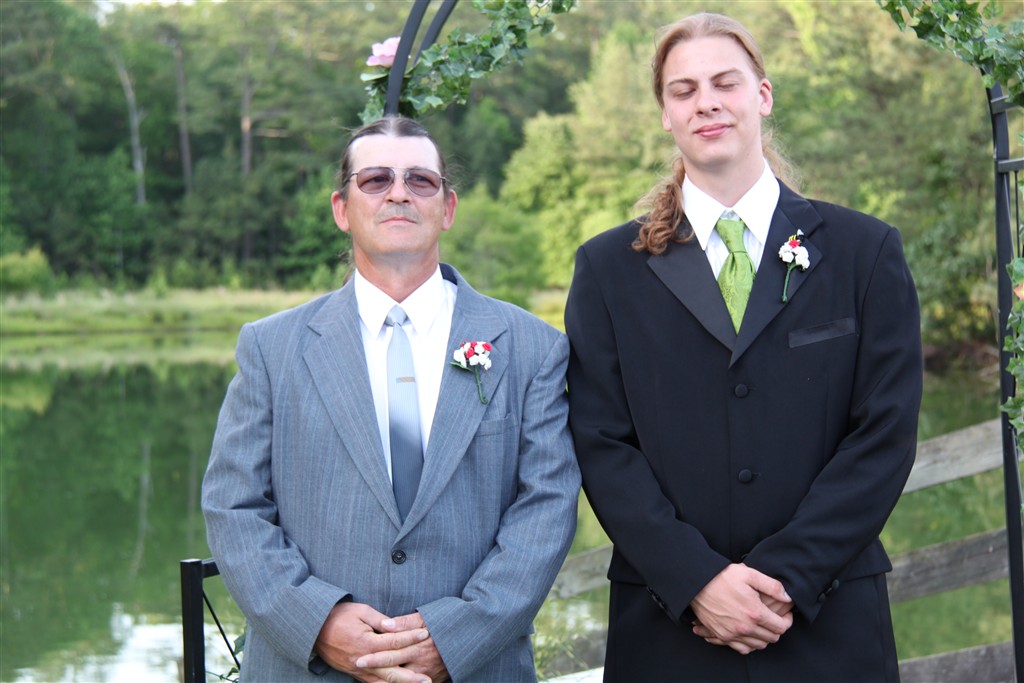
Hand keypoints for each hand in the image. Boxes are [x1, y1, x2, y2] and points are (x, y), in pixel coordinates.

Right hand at [314, 602, 431, 682]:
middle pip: (391, 670)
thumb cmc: (339, 615)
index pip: (394, 641)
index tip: (426, 634)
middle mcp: (363, 659)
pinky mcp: (353, 673)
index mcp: (366, 642)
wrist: (314, 628)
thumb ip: (380, 620)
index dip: (411, 637)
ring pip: (382, 681)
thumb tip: (395, 626)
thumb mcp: (361, 611)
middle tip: (427, 678)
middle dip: (411, 676)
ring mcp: (357, 669)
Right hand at [690, 564, 792, 653]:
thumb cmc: (722, 576)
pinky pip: (742, 649)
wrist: (697, 582)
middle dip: (777, 629)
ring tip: (762, 625)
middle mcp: (745, 627)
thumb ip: (773, 586)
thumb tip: (787, 597)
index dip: (787, 621)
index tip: (786, 614)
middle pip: (771, 638)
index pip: (781, 627)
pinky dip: (749, 644)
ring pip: (758, 646)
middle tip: (774, 618)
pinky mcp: (722, 635)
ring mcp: (732, 634)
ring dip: (764, 637)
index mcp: (755, 613)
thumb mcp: (750, 574)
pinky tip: (749, 633)